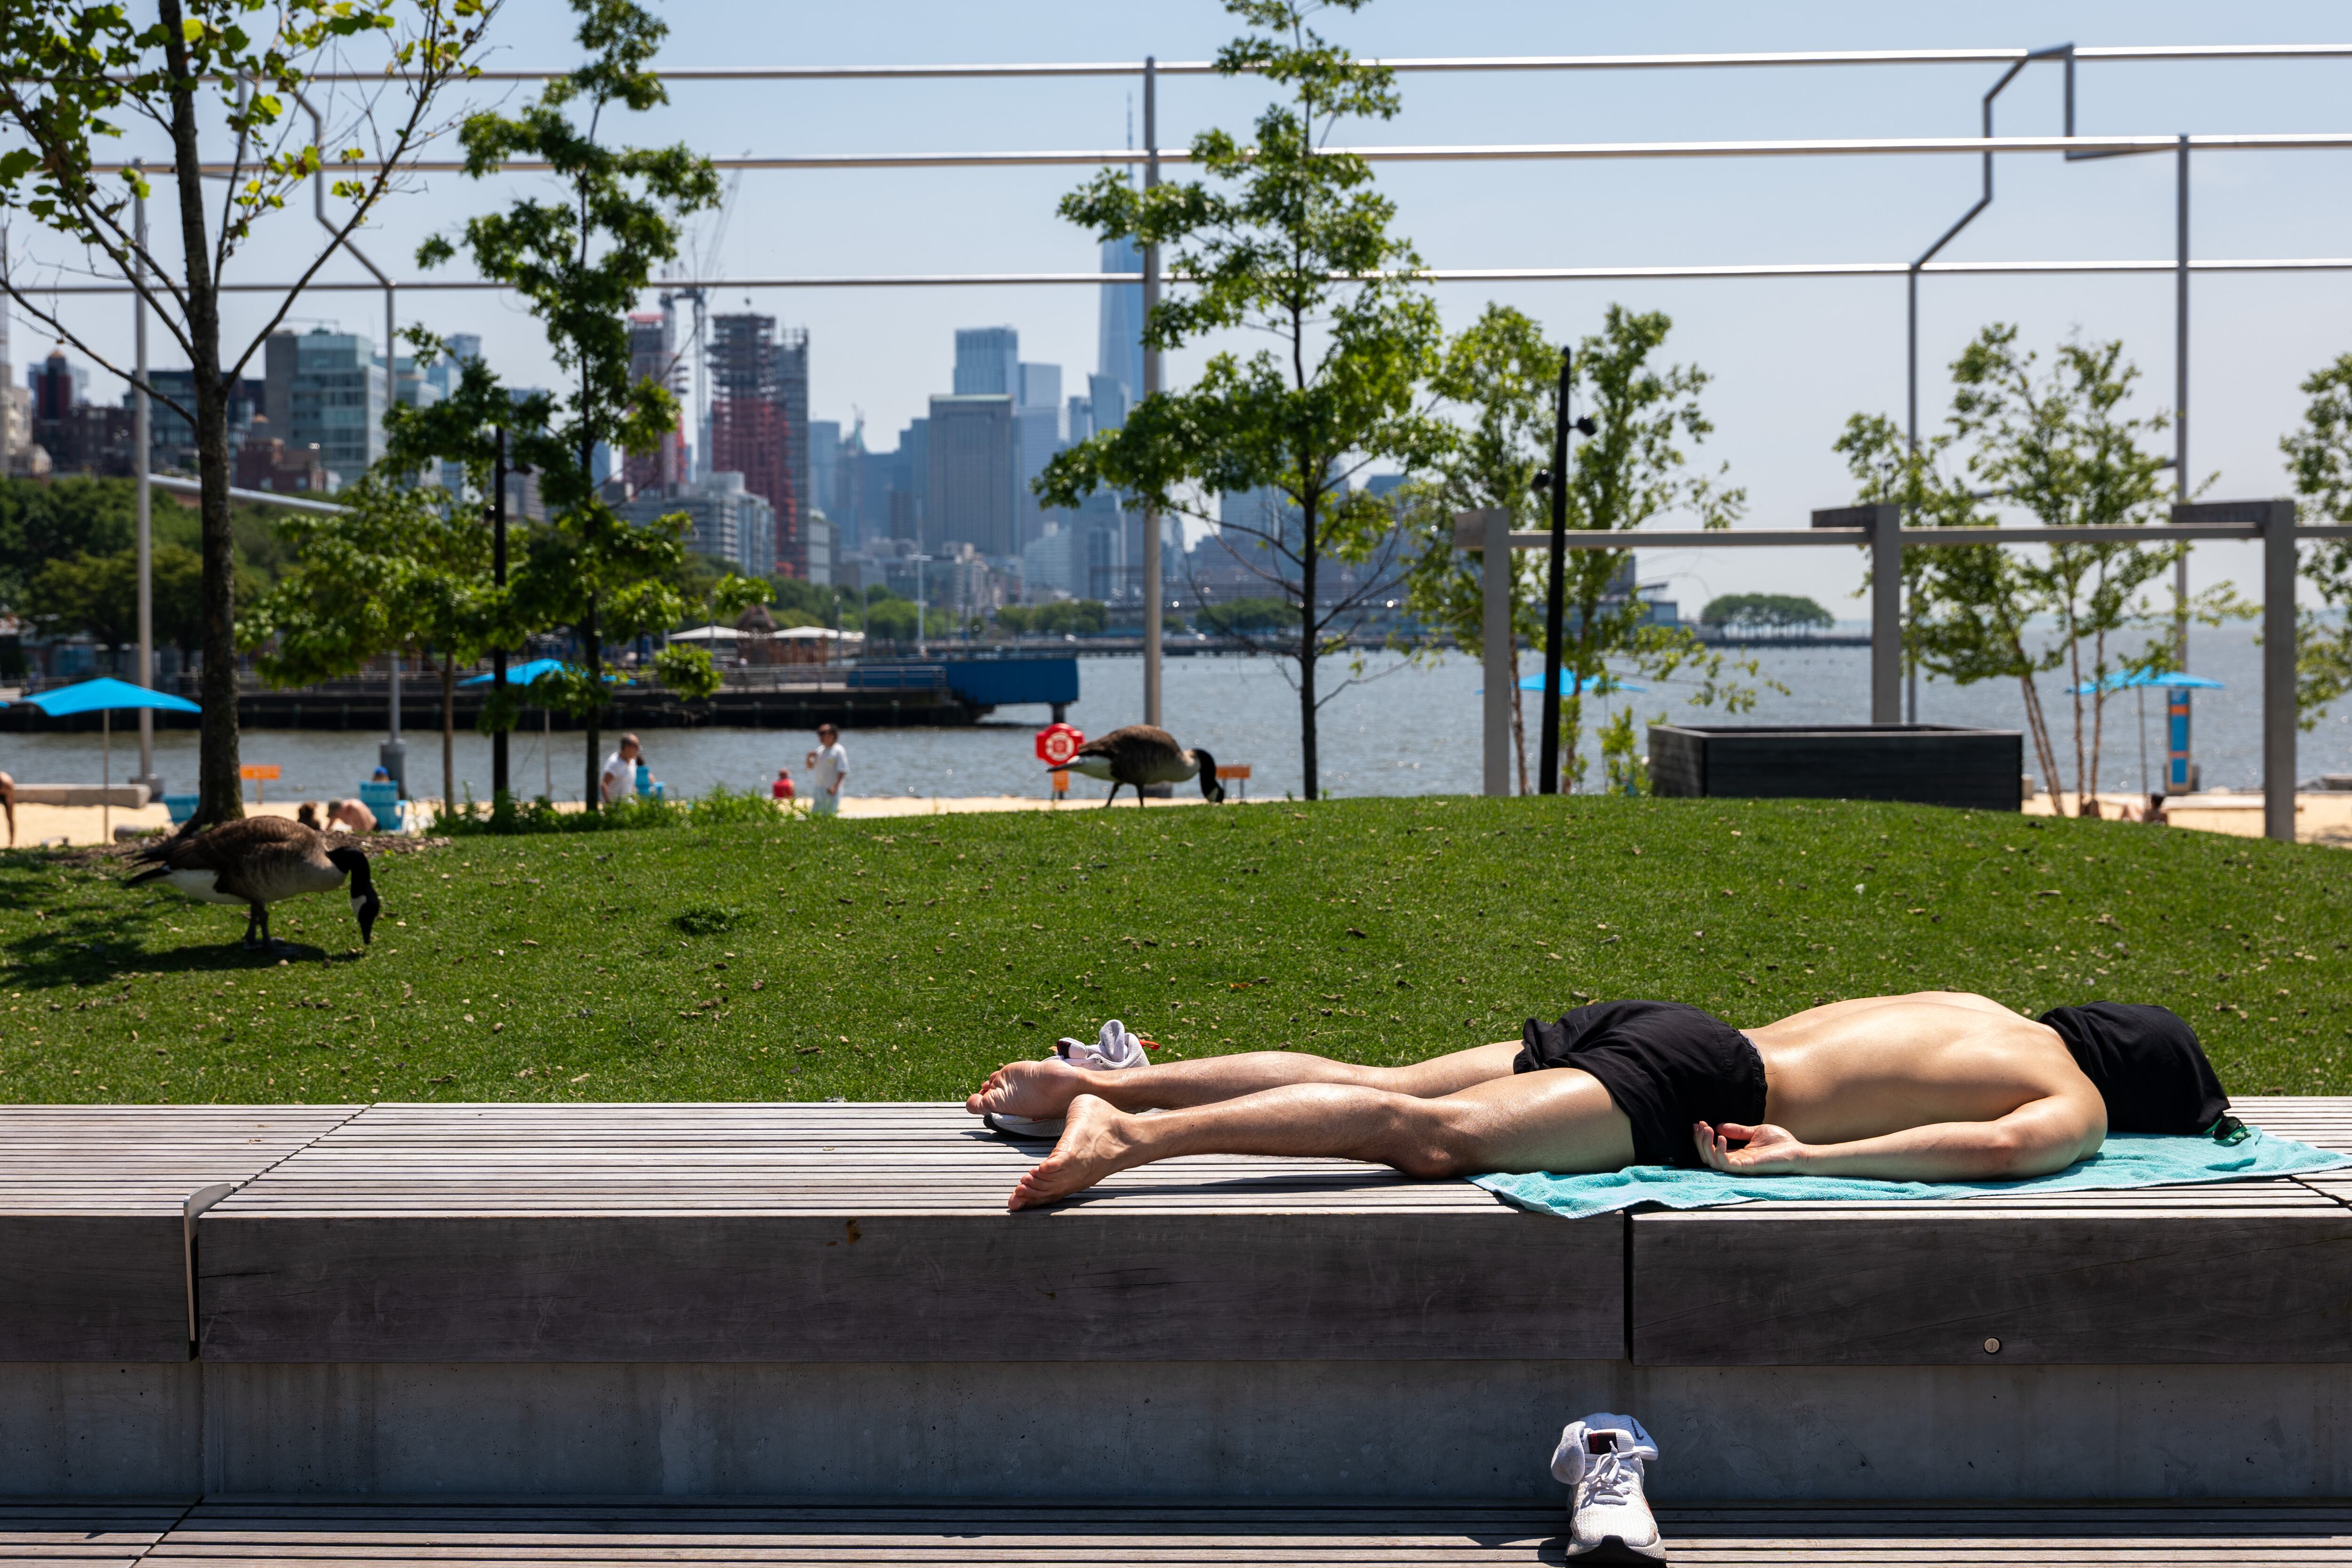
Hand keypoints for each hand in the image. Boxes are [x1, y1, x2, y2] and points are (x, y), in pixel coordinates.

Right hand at [1694, 1120, 1811, 1175]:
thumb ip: (1737, 1130)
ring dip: (1705, 1145)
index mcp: (1737, 1154)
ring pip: (1713, 1161)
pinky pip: (1726, 1164)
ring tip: (1707, 1129)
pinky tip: (1721, 1137)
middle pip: (1707, 1156)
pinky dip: (1719, 1151)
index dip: (1703, 1137)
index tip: (1699, 1123)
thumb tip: (1719, 1125)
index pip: (1713, 1149)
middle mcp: (1736, 1161)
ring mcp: (1741, 1166)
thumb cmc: (1781, 1143)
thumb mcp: (1755, 1131)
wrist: (1799, 1151)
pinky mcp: (1748, 1168)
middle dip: (1700, 1141)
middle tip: (1700, 1125)